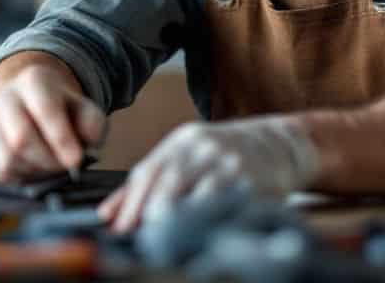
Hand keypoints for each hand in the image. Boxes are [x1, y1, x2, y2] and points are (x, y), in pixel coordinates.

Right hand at [0, 61, 105, 183]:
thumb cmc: (64, 111)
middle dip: (48, 161)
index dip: (60, 138)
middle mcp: (2, 98)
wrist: (32, 106)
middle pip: (20, 139)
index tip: (76, 160)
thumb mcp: (85, 109)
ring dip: (34, 173)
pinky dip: (17, 181)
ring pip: (6, 160)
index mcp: (33, 81)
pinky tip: (32, 171)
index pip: (44, 109)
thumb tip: (84, 149)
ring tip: (50, 168)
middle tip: (66, 168)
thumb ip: (92, 124)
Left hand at [97, 116, 317, 232]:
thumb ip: (147, 183)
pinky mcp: (251, 179)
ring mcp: (227, 162)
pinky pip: (224, 202)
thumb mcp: (185, 157)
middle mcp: (202, 148)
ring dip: (177, 220)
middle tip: (140, 240)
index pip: (147, 171)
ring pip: (195, 193)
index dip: (129, 203)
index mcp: (181, 142)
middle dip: (149, 213)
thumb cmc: (223, 156)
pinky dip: (208, 219)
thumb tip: (107, 215)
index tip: (119, 231)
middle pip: (167, 181)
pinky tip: (200, 234)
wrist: (278, 144)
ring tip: (165, 241)